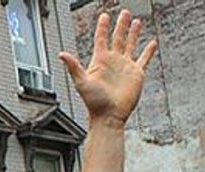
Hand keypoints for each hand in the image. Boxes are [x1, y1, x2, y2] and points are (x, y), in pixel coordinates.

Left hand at [59, 10, 156, 126]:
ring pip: (130, 45)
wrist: (109, 116)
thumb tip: (62, 54)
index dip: (103, 27)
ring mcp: (125, 67)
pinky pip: (143, 59)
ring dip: (133, 33)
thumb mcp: (81, 82)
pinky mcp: (136, 74)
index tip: (104, 16)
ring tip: (137, 21)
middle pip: (117, 38)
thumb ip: (73, 67)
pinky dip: (148, 51)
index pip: (101, 39)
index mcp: (99, 62)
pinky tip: (152, 43)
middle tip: (124, 12)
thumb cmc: (93, 103)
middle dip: (120, 25)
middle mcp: (112, 62)